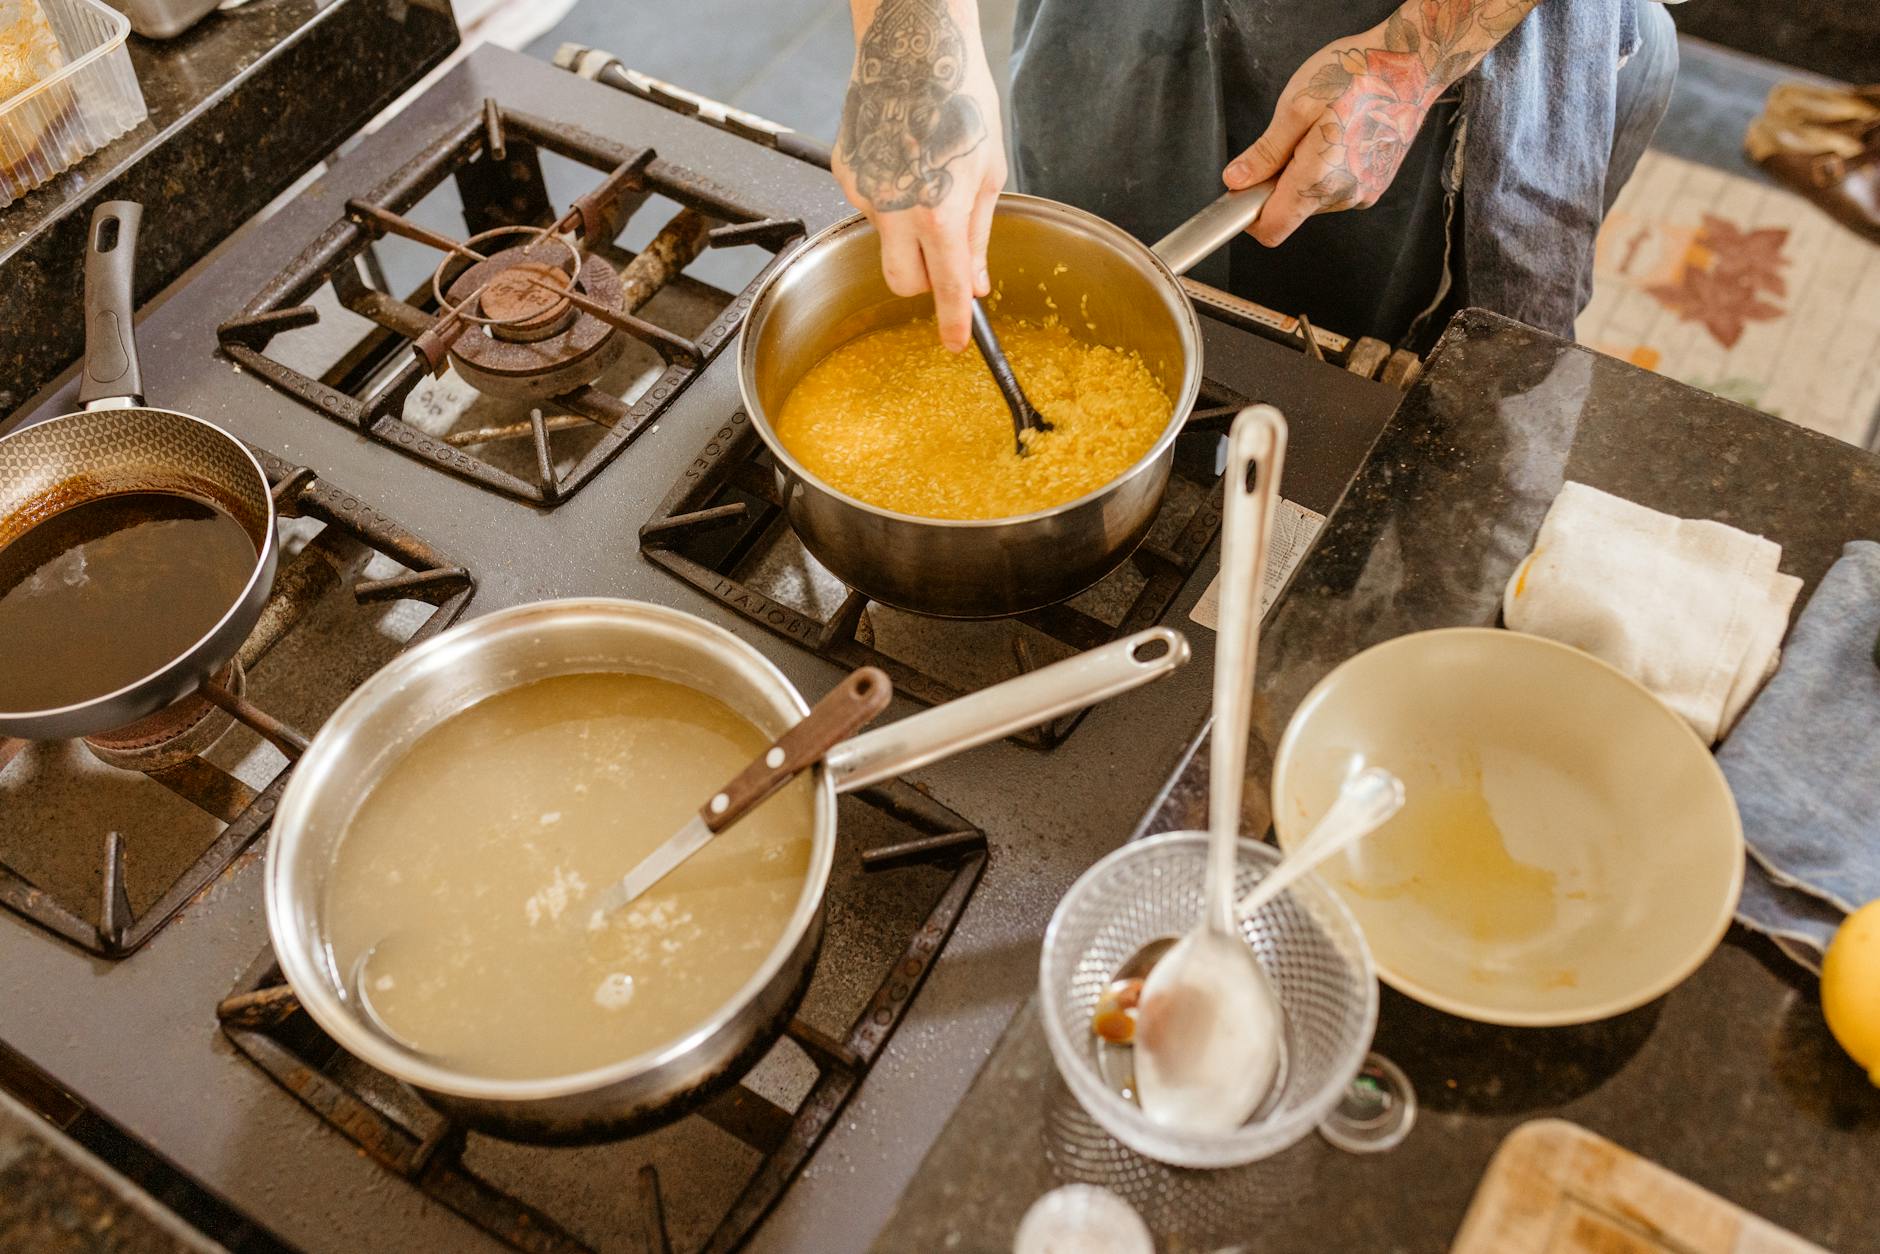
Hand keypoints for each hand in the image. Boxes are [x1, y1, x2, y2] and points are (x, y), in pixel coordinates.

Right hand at [835, 0, 1006, 351]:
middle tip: (943, 254)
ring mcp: (863, 191)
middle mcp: (894, 209)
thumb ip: (979, 235)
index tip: (956, 343)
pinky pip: (869, 204)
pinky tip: (901, 157)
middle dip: (922, 281)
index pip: (945, 288)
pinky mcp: (844, 173)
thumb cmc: (957, 94)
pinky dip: (887, 196)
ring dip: (906, 227)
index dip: (953, 323)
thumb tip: (977, 280)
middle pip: (901, 282)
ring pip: (885, 240)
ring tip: (923, 174)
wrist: (911, 45)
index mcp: (939, 211)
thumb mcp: (989, 170)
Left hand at [1224, 0, 1537, 245]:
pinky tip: (1341, 135)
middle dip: (1279, 183)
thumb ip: (1265, 152)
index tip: (1244, 188)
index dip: (1248, 214)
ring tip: (1323, 130)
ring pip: (1313, 200)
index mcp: (1318, 179)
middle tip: (1292, 139)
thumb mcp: (1298, 106)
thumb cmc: (1358, 75)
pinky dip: (1328, 169)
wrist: (1413, 65)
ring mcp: (1362, 192)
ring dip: (1305, 174)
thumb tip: (1237, 182)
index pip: (1270, 230)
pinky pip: (1336, 189)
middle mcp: (1342, 195)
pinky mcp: (1374, 185)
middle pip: (1290, 212)